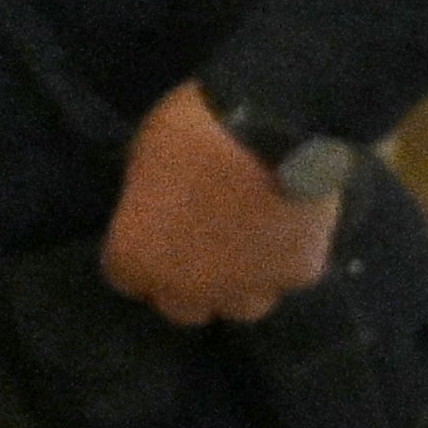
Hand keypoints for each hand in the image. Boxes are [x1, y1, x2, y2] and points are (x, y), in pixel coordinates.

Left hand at [101, 89, 346, 327]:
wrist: (271, 121)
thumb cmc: (190, 132)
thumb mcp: (144, 158)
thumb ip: (152, 200)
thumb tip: (164, 204)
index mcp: (135, 260)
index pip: (129, 278)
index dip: (147, 252)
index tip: (160, 230)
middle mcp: (186, 289)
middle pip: (184, 307)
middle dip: (191, 281)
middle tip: (204, 244)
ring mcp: (246, 288)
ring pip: (242, 305)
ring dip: (242, 283)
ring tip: (252, 247)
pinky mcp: (298, 273)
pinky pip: (290, 274)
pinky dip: (290, 256)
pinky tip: (292, 227)